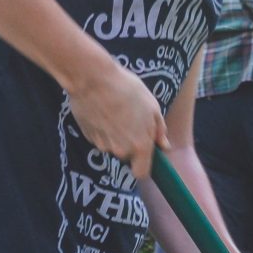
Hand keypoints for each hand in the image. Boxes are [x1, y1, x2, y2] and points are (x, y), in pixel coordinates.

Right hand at [66, 60, 165, 180]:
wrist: (93, 79)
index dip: (143, 166)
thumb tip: (164, 145)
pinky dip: (101, 129)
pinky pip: (99, 138)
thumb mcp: (152, 106)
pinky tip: (102, 111)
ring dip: (115, 135)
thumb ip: (159, 130)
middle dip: (129, 144)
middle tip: (130, 121)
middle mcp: (120, 150)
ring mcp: (102, 144)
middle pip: (126, 156)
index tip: (144, 155)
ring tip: (115, 111)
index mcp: (140, 145)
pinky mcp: (88, 136)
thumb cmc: (126, 89)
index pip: (141, 173)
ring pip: (112, 146)